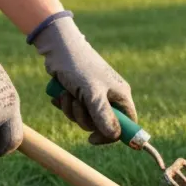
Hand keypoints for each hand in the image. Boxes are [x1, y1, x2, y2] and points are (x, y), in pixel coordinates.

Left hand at [28, 12, 135, 144]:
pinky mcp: (81, 93)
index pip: (126, 124)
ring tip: (65, 94)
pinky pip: (75, 110)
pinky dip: (66, 105)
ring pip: (86, 118)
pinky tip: (60, 95)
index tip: (92, 139)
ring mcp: (96, 95)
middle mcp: (111, 97)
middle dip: (83, 118)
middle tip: (75, 104)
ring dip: (71, 111)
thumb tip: (115, 135)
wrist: (58, 47)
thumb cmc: (78, 66)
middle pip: (102, 124)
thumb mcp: (91, 93)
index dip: (111, 135)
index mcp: (121, 95)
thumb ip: (103, 115)